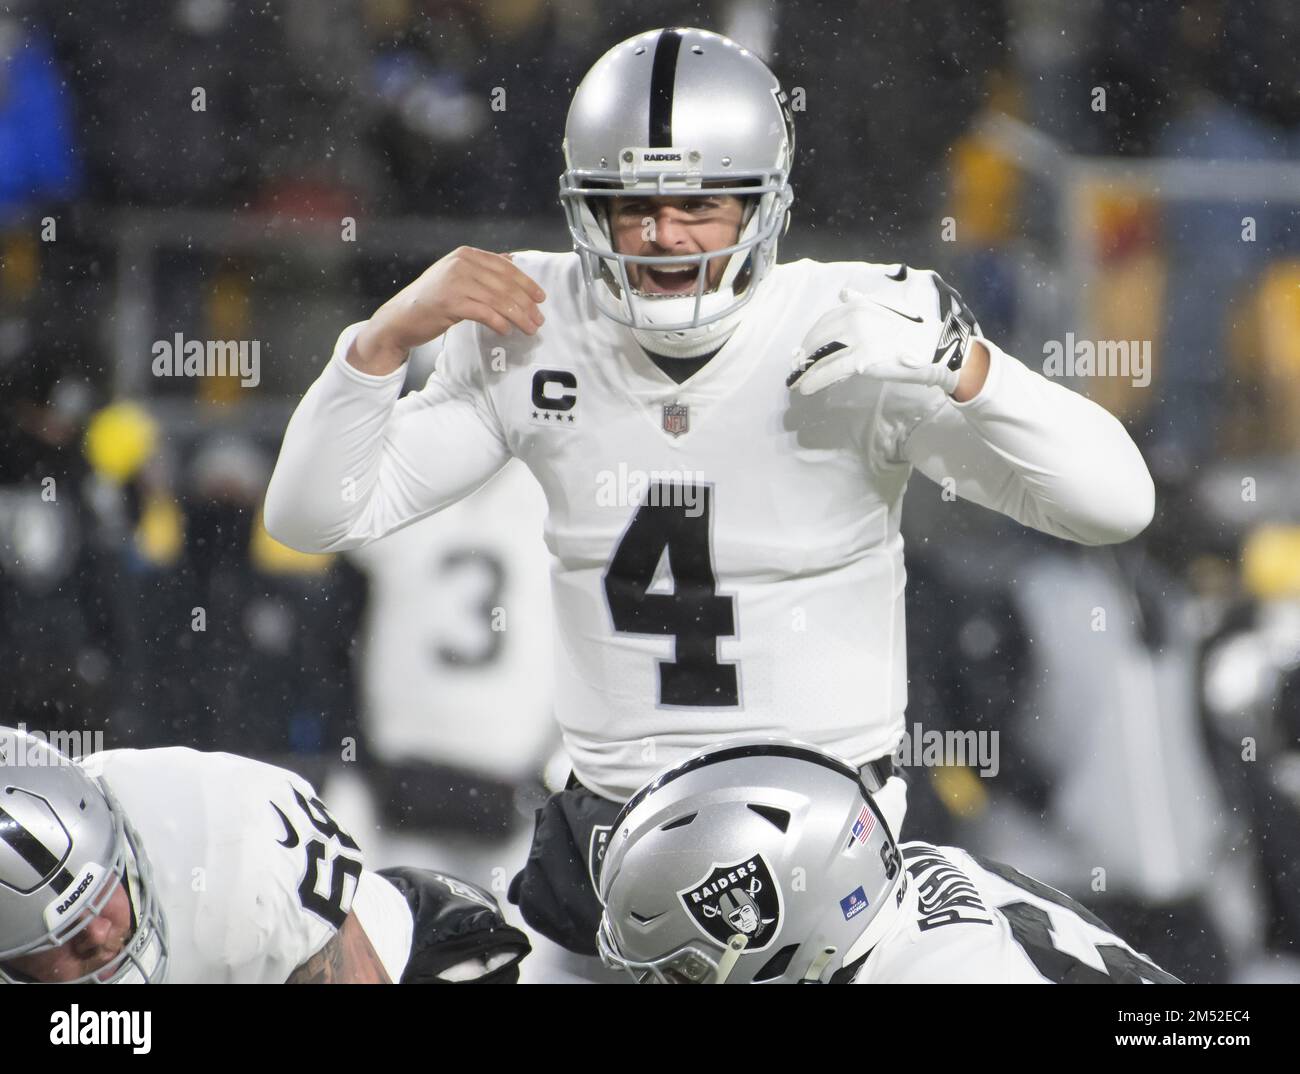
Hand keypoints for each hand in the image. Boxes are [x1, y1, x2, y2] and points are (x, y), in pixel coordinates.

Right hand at [350, 247, 546, 374]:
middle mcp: (461, 264)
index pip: (505, 267)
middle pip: (505, 285)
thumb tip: (512, 260)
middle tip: (539, 319)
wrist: (401, 317)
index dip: (526, 283)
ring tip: (529, 329)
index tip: (540, 297)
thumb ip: (482, 267)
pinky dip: (499, 323)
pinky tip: (506, 331)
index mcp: (465, 255)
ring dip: (519, 317)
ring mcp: (455, 282)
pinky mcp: (451, 303)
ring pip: (499, 300)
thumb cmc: (432, 299)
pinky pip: (485, 313)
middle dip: (526, 304)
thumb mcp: (456, 275)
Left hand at [787, 287, 974, 396]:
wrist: (937, 349)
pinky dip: (815, 380)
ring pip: (822, 356)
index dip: (812, 338)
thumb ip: (863, 302)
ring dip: (805, 371)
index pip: (826, 322)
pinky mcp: (863, 359)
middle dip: (805, 354)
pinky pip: (831, 371)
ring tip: (796, 382)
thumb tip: (843, 292)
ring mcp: (859, 338)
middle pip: (819, 338)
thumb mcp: (886, 309)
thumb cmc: (913, 333)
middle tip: (798, 368)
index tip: (805, 350)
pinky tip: (806, 388)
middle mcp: (856, 318)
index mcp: (860, 306)